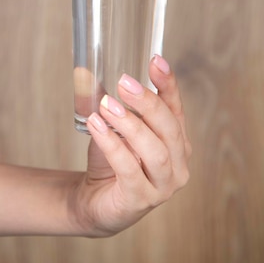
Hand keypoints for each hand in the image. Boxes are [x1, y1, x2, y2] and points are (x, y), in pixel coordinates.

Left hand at [69, 55, 190, 235]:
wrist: (94, 202)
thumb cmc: (109, 162)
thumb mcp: (113, 129)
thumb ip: (108, 104)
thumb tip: (86, 72)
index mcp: (176, 142)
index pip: (176, 109)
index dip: (168, 84)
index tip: (156, 60)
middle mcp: (178, 164)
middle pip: (169, 128)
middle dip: (148, 102)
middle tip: (125, 82)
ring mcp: (163, 185)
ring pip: (155, 151)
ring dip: (131, 124)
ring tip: (107, 105)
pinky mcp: (141, 199)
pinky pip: (129, 169)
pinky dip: (113, 145)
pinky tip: (97, 127)